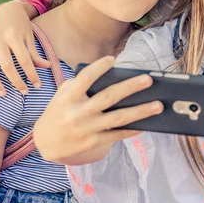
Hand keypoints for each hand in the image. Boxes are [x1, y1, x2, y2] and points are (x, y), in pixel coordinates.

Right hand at [0, 1, 48, 95]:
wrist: (6, 11)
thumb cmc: (21, 26)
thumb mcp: (29, 37)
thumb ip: (35, 54)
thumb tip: (48, 67)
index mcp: (14, 36)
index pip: (24, 60)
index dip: (31, 74)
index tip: (37, 86)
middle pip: (7, 66)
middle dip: (16, 82)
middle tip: (24, 92)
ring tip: (3, 94)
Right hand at [33, 56, 162, 164]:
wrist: (45, 142)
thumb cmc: (59, 112)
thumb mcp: (63, 95)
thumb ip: (82, 85)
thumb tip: (114, 76)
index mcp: (69, 97)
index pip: (85, 78)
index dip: (99, 67)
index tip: (113, 59)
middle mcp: (78, 112)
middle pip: (108, 97)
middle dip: (130, 87)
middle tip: (148, 80)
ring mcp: (86, 128)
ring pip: (118, 118)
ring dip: (141, 111)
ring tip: (158, 105)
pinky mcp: (93, 142)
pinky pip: (117, 134)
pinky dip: (132, 129)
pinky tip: (146, 123)